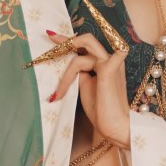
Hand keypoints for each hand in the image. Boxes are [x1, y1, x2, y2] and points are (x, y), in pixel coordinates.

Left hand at [47, 31, 130, 147]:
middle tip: (50, 37)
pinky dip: (66, 78)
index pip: (88, 46)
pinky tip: (60, 93)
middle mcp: (111, 59)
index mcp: (107, 63)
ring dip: (64, 73)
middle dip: (66, 40)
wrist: (115, 127)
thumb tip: (68, 64)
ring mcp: (111, 63)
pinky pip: (79, 64)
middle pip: (87, 40)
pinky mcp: (108, 69)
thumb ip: (81, 73)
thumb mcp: (87, 87)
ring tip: (57, 92)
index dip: (70, 42)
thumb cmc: (102, 111)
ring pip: (79, 56)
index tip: (53, 38)